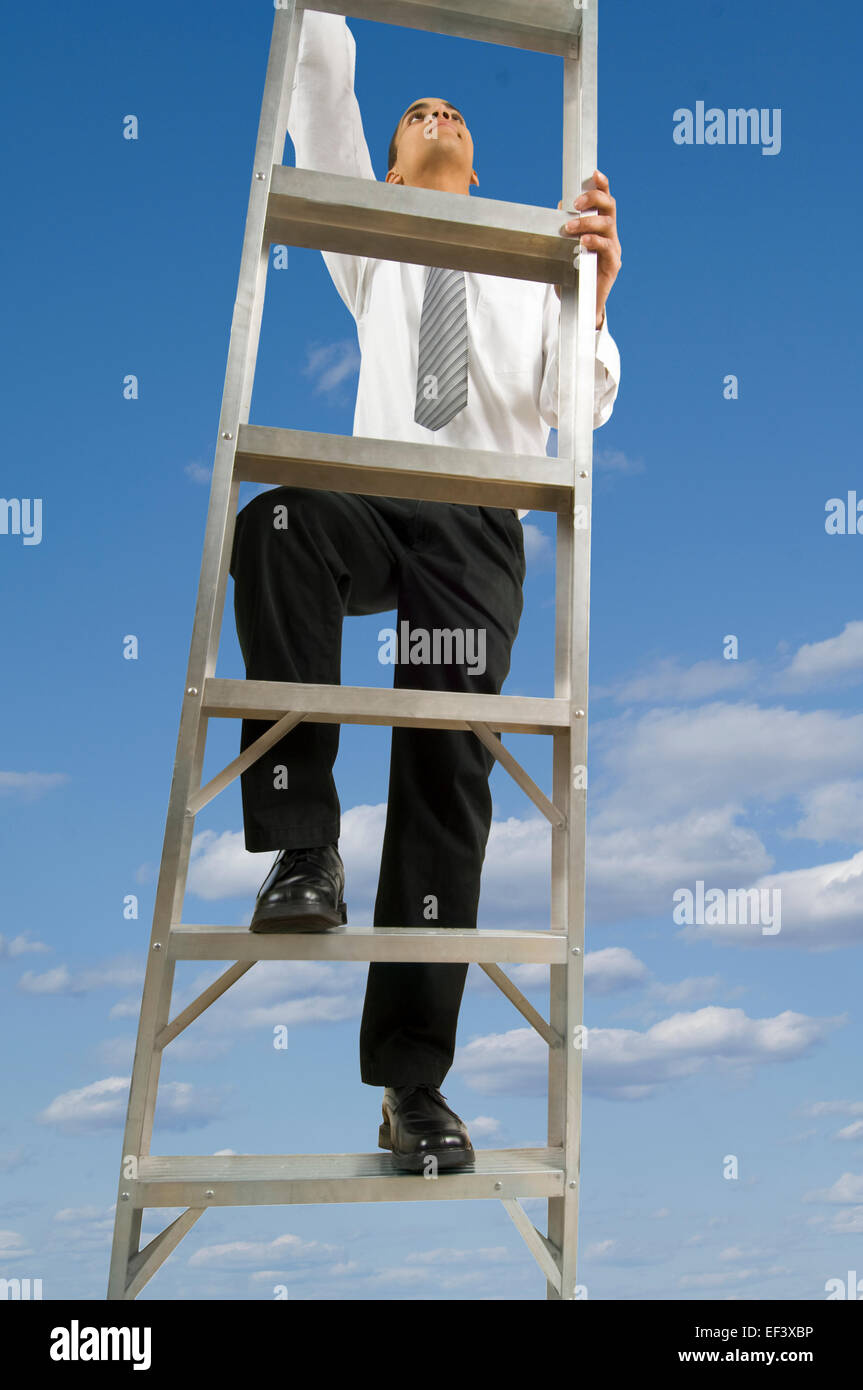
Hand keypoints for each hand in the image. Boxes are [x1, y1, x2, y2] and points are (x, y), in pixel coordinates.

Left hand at [556, 169, 621, 327]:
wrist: (579, 305)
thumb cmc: (573, 275)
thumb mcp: (565, 248)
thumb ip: (565, 227)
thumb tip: (559, 205)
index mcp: (600, 227)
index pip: (604, 202)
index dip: (602, 185)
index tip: (594, 174)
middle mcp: (610, 235)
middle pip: (610, 207)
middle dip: (594, 199)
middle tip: (575, 203)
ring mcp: (613, 249)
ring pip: (607, 225)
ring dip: (587, 222)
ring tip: (569, 228)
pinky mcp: (612, 265)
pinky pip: (607, 248)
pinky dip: (594, 242)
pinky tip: (582, 242)